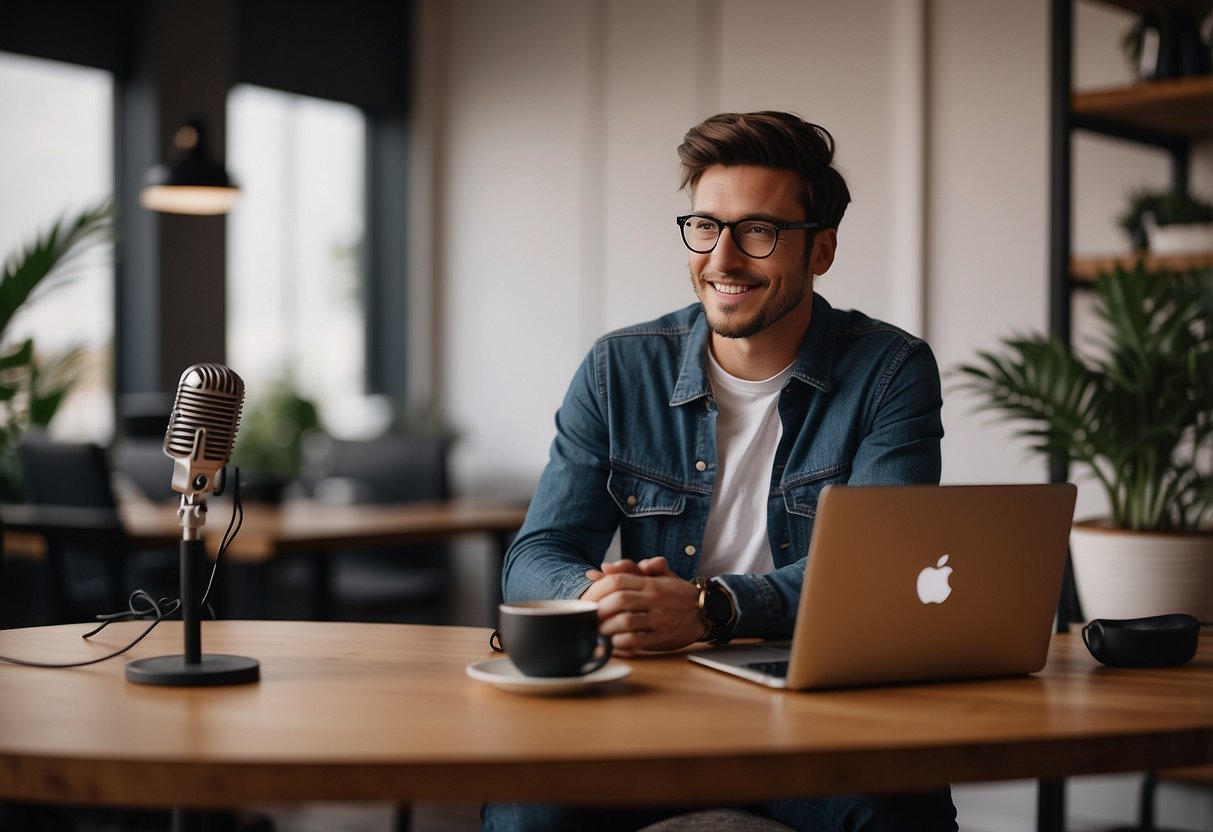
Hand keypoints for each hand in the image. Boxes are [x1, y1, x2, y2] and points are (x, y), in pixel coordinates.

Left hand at [581, 557, 703, 653]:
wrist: (706, 610)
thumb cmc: (676, 593)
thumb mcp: (658, 575)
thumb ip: (631, 569)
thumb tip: (604, 567)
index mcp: (650, 583)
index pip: (617, 581)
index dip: (597, 590)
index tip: (587, 599)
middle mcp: (654, 599)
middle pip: (619, 600)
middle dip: (598, 609)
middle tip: (588, 617)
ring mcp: (658, 619)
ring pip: (626, 621)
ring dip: (606, 627)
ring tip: (597, 631)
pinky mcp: (661, 638)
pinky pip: (636, 641)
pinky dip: (620, 642)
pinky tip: (613, 642)